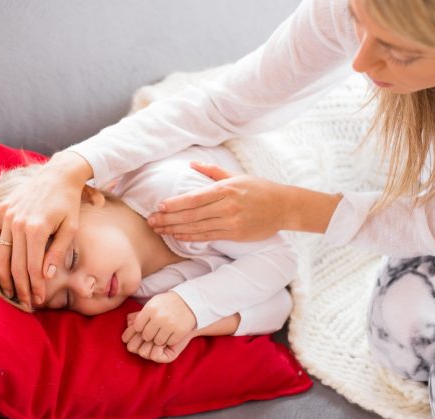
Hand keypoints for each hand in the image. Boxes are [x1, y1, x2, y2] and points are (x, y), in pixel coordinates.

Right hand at [0, 151, 91, 309]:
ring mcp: (7, 216)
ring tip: (9, 292)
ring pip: (1, 254)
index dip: (35, 286)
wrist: (58, 174)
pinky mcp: (1, 210)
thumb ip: (57, 252)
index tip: (39, 300)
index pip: (33, 267)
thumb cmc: (68, 203)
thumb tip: (46, 276)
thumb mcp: (70, 228)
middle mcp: (18, 223)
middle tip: (25, 303)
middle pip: (16, 264)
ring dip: (4, 276)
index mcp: (36, 228)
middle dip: (21, 287)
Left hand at [130, 292, 195, 345]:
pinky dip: (171, 340)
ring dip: (160, 339)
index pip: (137, 327)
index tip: (146, 326)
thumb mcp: (152, 303)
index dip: (141, 329)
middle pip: (146, 336)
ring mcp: (170, 324)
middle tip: (156, 330)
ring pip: (158, 341)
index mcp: (150, 309)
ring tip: (164, 331)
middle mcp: (159, 317)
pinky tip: (173, 332)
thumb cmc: (167, 303)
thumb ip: (140, 314)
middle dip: (149, 335)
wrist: (189, 301)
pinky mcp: (180, 331)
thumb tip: (127, 325)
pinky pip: (170, 342)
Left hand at [148, 162, 286, 241]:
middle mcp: (227, 206)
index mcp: (226, 189)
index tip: (159, 206)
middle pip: (191, 215)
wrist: (284, 206)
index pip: (194, 198)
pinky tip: (177, 236)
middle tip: (151, 221)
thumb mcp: (236, 175)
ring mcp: (231, 222)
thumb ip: (212, 171)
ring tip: (159, 229)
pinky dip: (191, 237)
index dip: (175, 204)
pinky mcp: (235, 234)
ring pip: (197, 228)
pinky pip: (208, 237)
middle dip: (168, 219)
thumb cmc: (259, 189)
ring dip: (175, 229)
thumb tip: (192, 164)